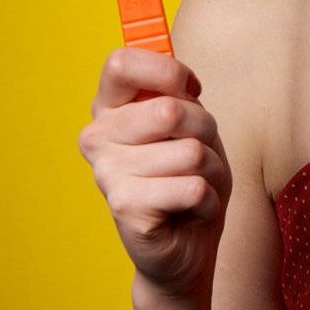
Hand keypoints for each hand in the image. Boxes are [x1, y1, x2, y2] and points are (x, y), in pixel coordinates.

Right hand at [76, 47, 233, 300]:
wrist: (187, 245)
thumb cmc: (188, 175)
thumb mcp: (190, 124)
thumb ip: (177, 94)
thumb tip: (178, 77)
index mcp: (109, 108)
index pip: (121, 63)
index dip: (166, 71)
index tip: (189, 90)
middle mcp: (97, 138)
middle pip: (170, 110)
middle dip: (205, 131)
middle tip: (198, 153)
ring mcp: (107, 174)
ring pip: (190, 152)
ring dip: (211, 170)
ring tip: (195, 184)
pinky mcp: (125, 208)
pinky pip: (193, 187)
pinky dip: (208, 199)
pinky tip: (191, 210)